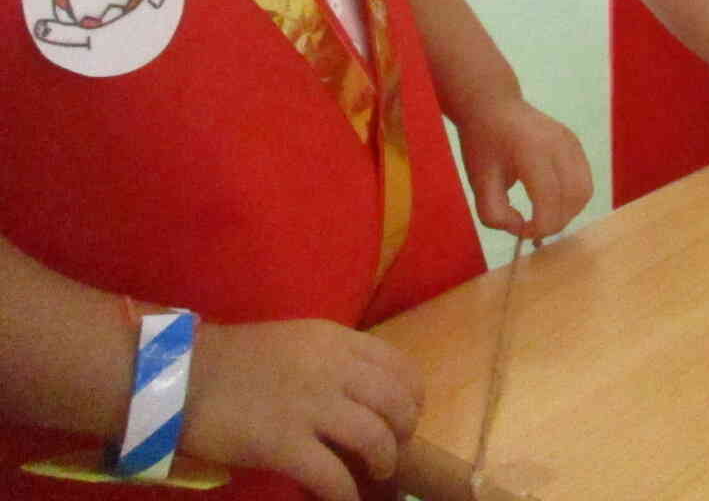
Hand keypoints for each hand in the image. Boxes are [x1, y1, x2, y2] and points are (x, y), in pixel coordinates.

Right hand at [181, 318, 423, 500]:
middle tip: (394, 450)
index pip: (399, 366)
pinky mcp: (283, 444)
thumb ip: (332, 359)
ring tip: (377, 475)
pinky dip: (346, 494)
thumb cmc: (232, 359)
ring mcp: (309, 406)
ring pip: (375, 437)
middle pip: (396, 402)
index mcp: (335, 340)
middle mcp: (332, 369)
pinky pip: (332, 475)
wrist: (177, 375)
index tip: (408, 416)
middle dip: (404, 432)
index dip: (413, 396)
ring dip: (383, 462)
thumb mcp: (295, 341)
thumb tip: (361, 390)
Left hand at [455, 96, 593, 239]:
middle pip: (573, 196)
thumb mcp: (478, 183)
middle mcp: (559, 144)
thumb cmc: (483, 143)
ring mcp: (572, 142)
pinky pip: (584, 180)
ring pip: (584, 190)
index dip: (541, 224)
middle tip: (533, 229)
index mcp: (532, 150)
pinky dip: (572, 199)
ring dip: (568, 212)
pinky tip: (551, 201)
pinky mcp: (576, 144)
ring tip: (544, 216)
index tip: (523, 233)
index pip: (550, 197)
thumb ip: (494, 214)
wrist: (494, 107)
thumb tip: (521, 228)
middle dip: (556, 221)